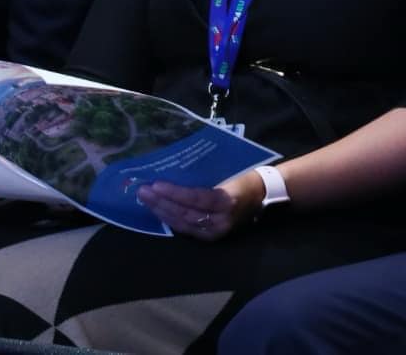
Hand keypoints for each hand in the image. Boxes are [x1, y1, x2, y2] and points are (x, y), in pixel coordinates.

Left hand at [138, 173, 260, 240]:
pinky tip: (158, 210)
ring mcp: (215, 231)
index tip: (156, 184)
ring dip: (161, 212)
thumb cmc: (244, 178)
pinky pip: (186, 228)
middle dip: (161, 203)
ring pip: (182, 224)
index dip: (175, 193)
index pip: (196, 198)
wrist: (262, 195)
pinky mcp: (211, 236)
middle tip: (143, 191)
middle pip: (185, 213)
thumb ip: (205, 176)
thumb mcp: (228, 172)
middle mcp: (221, 221)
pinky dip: (170, 219)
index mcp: (227, 201)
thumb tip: (175, 168)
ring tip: (146, 199)